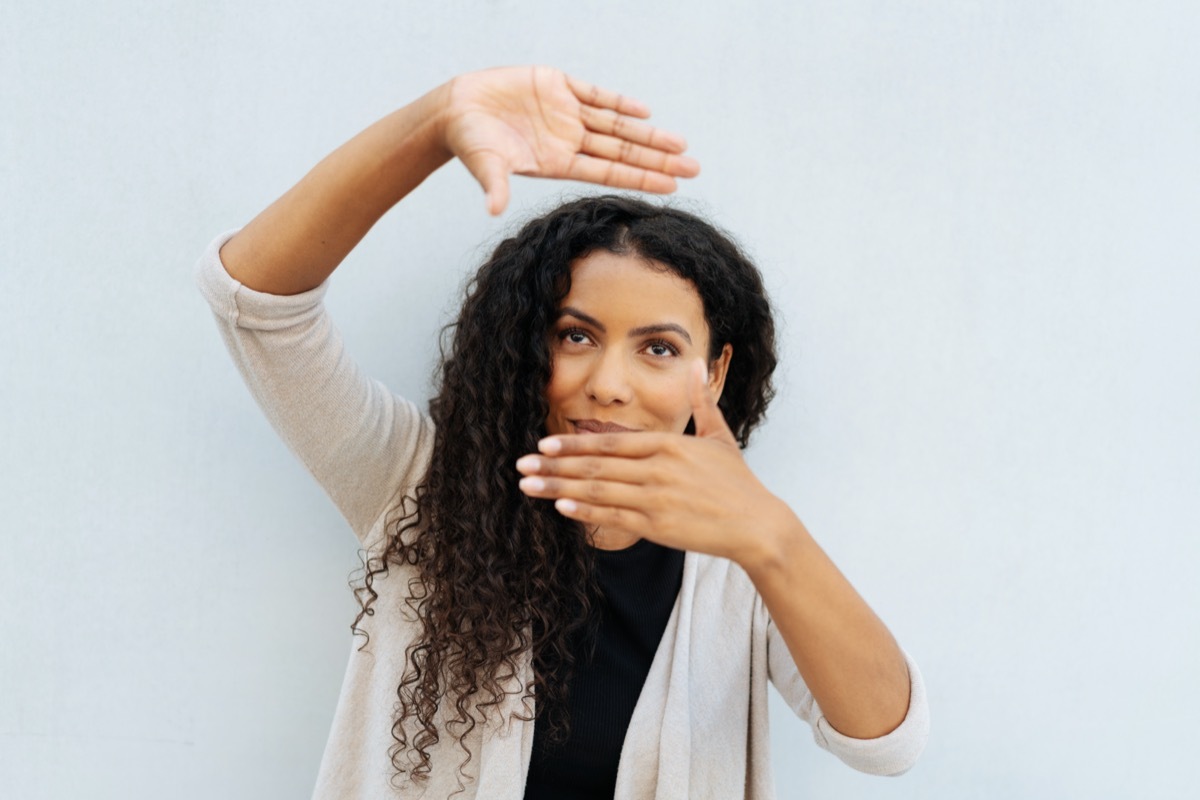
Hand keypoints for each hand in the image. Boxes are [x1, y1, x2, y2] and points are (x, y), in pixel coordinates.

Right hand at [440, 66, 699, 214]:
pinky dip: (619, 103)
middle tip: (693, 168)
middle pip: (623, 151)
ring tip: (680, 145)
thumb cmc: (470, 143)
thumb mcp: (485, 166)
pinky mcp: (557, 86)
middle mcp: (570, 141)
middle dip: (658, 159)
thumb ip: (494, 186)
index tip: (671, 186)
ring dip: (648, 135)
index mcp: (559, 163)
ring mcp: (566, 114)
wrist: (455, 110)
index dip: (641, 178)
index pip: (609, 172)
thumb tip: (492, 211)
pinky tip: (644, 113)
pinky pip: (595, 95)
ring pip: (617, 125)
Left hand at [516, 360, 794, 564]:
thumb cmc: (738, 483)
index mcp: (667, 446)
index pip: (610, 442)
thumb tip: (697, 362)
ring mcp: (655, 498)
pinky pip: (614, 517)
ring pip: (597, 490)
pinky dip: (585, 511)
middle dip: (554, 465)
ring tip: (528, 485)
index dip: (573, 442)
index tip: (544, 444)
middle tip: (520, 464)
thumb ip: (701, 400)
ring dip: (558, 488)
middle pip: (595, 465)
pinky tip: (560, 507)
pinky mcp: (658, 526)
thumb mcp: (719, 436)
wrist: (758, 525)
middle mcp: (656, 469)